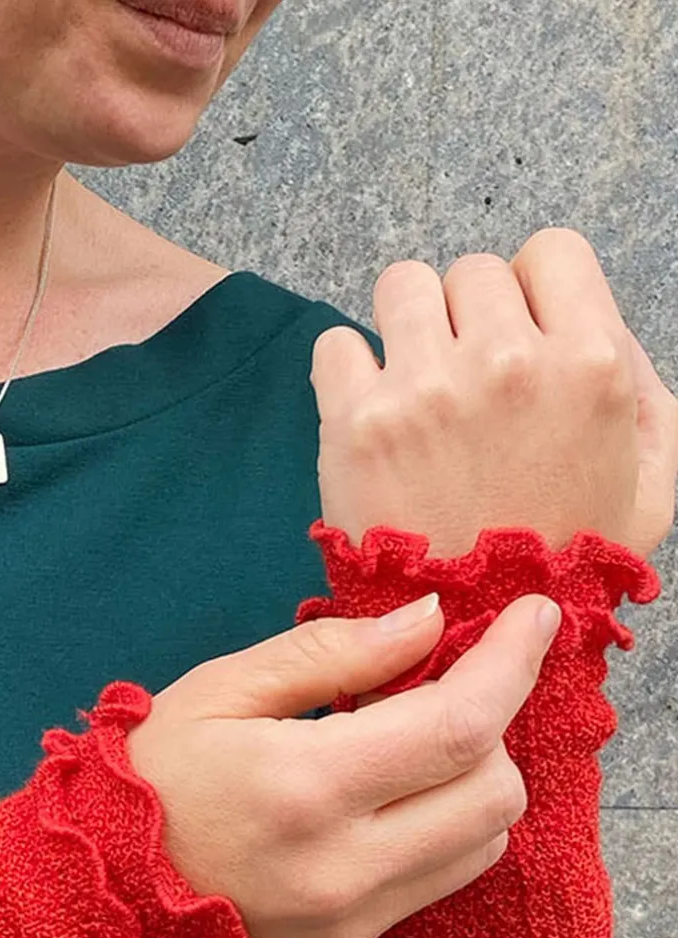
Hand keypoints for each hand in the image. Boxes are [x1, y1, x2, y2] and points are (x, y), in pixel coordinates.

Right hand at [128, 594, 559, 937]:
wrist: (92, 898)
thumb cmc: (146, 777)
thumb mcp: (223, 689)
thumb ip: (333, 652)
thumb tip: (429, 622)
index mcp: (304, 786)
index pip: (460, 726)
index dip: (513, 663)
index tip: (536, 616)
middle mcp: (344, 866)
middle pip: (496, 792)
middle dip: (493, 724)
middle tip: (439, 687)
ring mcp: (351, 918)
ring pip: (484, 843)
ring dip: (474, 779)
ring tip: (409, 744)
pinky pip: (439, 880)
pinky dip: (443, 826)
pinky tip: (388, 797)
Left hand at [312, 228, 677, 557]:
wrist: (475, 640)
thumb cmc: (562, 566)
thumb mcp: (651, 481)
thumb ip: (642, 387)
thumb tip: (595, 322)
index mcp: (589, 367)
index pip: (551, 252)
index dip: (532, 294)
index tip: (516, 340)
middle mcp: (508, 365)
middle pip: (472, 272)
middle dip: (468, 321)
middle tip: (464, 388)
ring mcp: (428, 391)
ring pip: (401, 286)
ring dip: (406, 332)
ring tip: (416, 395)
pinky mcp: (359, 423)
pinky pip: (336, 343)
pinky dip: (346, 373)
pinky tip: (372, 418)